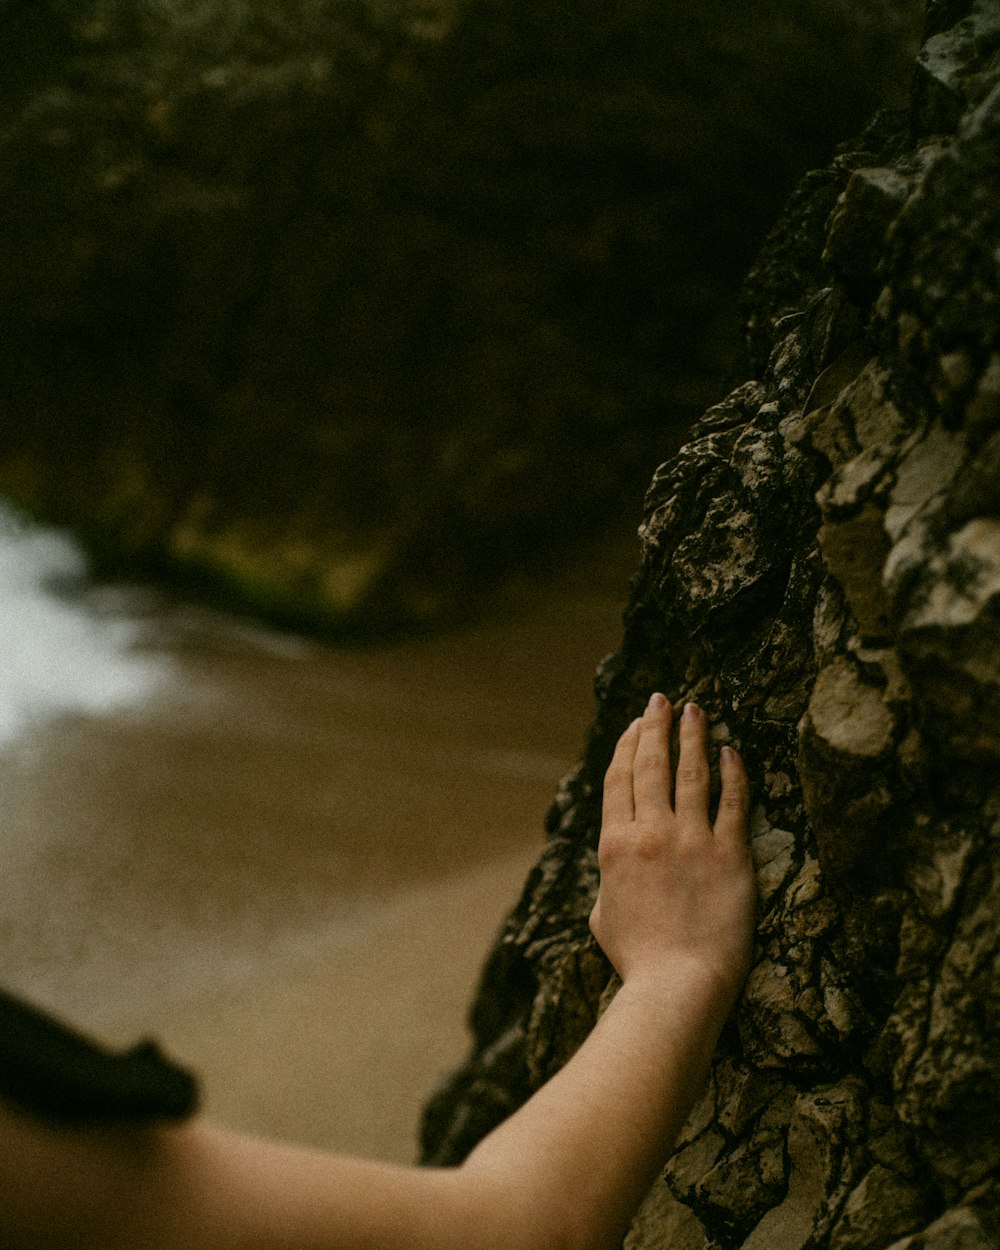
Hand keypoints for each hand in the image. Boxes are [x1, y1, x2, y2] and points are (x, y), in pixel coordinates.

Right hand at [589, 695, 754, 1008]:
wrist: (677, 985)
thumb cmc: (638, 961)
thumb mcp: (602, 916)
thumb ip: (608, 882)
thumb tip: (615, 867)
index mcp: (614, 845)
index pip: (619, 780)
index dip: (628, 746)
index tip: (635, 724)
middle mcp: (649, 833)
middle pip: (652, 766)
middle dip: (656, 727)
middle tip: (662, 700)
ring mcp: (691, 841)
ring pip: (691, 774)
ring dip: (693, 737)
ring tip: (696, 710)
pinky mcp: (730, 856)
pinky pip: (733, 803)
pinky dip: (733, 773)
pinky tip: (733, 752)